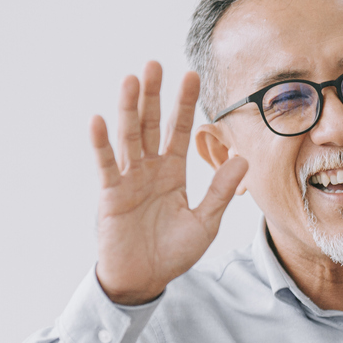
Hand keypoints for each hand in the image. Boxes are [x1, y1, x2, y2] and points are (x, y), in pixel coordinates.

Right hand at [89, 62, 246, 305]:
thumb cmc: (172, 252)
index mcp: (171, 173)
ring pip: (128, 137)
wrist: (144, 278)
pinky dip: (101, 144)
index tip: (191, 76)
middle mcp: (149, 170)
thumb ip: (220, 191)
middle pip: (149, 125)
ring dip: (128, 108)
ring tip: (131, 79)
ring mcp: (128, 179)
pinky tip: (98, 121)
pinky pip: (106, 166)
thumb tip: (243, 158)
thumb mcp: (205, 221)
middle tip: (155, 63)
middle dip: (153, 95)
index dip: (184, 105)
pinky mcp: (111, 195)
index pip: (178, 131)